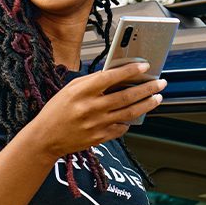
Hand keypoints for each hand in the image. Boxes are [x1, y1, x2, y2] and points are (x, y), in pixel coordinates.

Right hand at [22, 61, 164, 158]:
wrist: (45, 138)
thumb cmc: (56, 111)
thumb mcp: (70, 89)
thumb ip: (92, 81)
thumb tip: (115, 74)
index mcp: (81, 92)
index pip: (111, 77)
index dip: (130, 70)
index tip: (144, 65)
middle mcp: (91, 108)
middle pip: (126, 96)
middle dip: (147, 88)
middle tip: (160, 83)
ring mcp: (96, 125)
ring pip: (129, 113)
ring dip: (146, 105)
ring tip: (157, 98)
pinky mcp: (100, 138)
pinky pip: (121, 128)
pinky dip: (130, 121)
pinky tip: (135, 115)